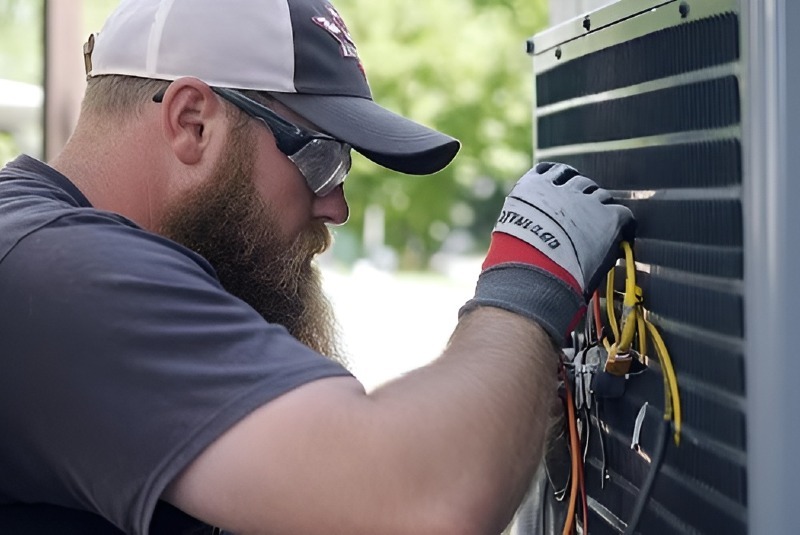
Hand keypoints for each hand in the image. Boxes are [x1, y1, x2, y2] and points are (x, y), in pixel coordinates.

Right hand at [461, 162, 634, 342]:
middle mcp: (559, 189)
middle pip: (580, 183)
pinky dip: (624, 224)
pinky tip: (623, 235)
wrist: (533, 280)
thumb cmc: (516, 266)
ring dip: (601, 210)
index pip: (552, 171)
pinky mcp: (607, 218)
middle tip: (585, 216)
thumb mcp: (509, 232)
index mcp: (531, 188)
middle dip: (583, 197)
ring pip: (601, 197)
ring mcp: (585, 202)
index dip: (562, 180)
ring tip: (600, 230)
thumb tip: (531, 229)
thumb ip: (524, 220)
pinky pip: (623, 214)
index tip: (565, 187)